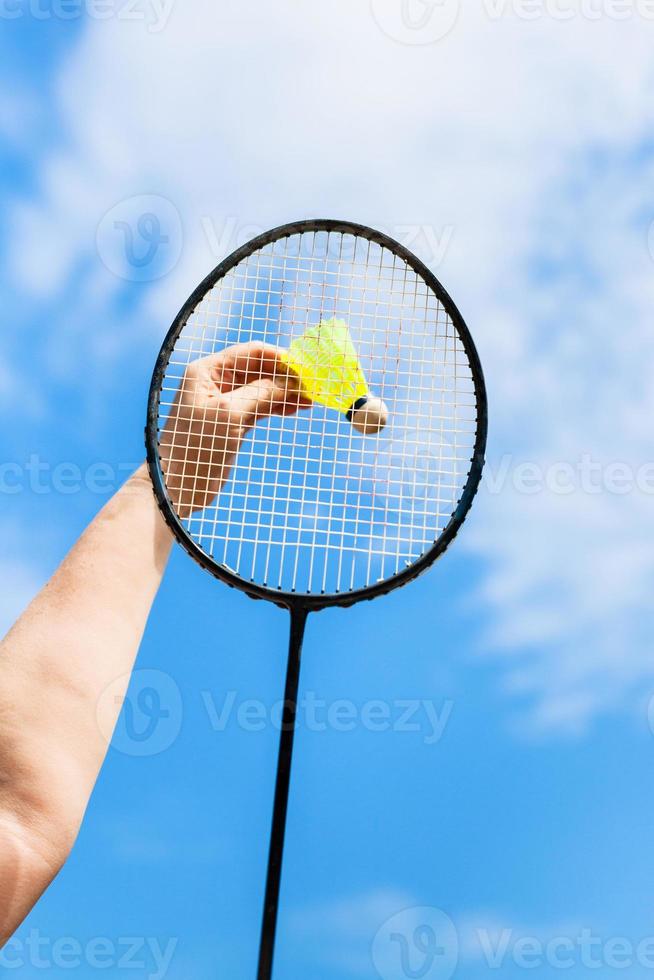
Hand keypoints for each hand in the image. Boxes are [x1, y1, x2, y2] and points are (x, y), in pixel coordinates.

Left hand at [159, 342, 310, 516]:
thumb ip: (261, 392)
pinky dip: (277, 406)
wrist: (175, 488)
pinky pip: (259, 407)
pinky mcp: (231, 423)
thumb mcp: (230, 413)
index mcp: (208, 371)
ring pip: (262, 389)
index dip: (281, 359)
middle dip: (286, 377)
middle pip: (259, 369)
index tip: (307, 370)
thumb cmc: (195, 447)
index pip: (252, 353)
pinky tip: (295, 409)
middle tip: (314, 386)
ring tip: (310, 400)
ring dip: (285, 392)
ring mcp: (223, 402)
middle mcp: (215, 381)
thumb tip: (292, 382)